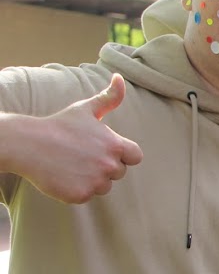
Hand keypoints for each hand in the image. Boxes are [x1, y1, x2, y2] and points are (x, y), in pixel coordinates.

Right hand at [18, 74, 143, 202]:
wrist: (28, 144)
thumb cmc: (59, 126)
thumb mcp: (86, 109)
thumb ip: (109, 98)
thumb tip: (120, 78)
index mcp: (115, 145)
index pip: (135, 156)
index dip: (122, 154)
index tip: (104, 149)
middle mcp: (109, 165)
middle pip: (119, 172)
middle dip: (104, 165)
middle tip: (81, 155)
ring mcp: (95, 182)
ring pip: (104, 186)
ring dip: (92, 179)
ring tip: (72, 164)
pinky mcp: (81, 195)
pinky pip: (87, 195)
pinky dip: (77, 188)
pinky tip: (63, 174)